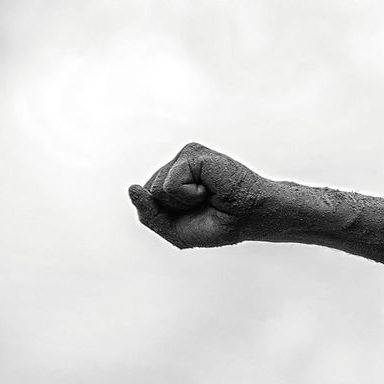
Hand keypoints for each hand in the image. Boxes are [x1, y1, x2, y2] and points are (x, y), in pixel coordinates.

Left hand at [128, 142, 269, 248]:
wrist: (252, 217)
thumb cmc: (219, 224)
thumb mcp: (175, 230)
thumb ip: (148, 214)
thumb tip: (132, 189)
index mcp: (171, 179)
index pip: (145, 197)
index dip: (166, 215)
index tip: (196, 213)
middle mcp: (176, 165)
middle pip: (149, 192)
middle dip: (173, 209)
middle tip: (204, 206)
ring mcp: (185, 156)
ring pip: (157, 188)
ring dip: (183, 203)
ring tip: (208, 197)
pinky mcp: (194, 154)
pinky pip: (171, 185)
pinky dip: (189, 196)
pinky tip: (210, 190)